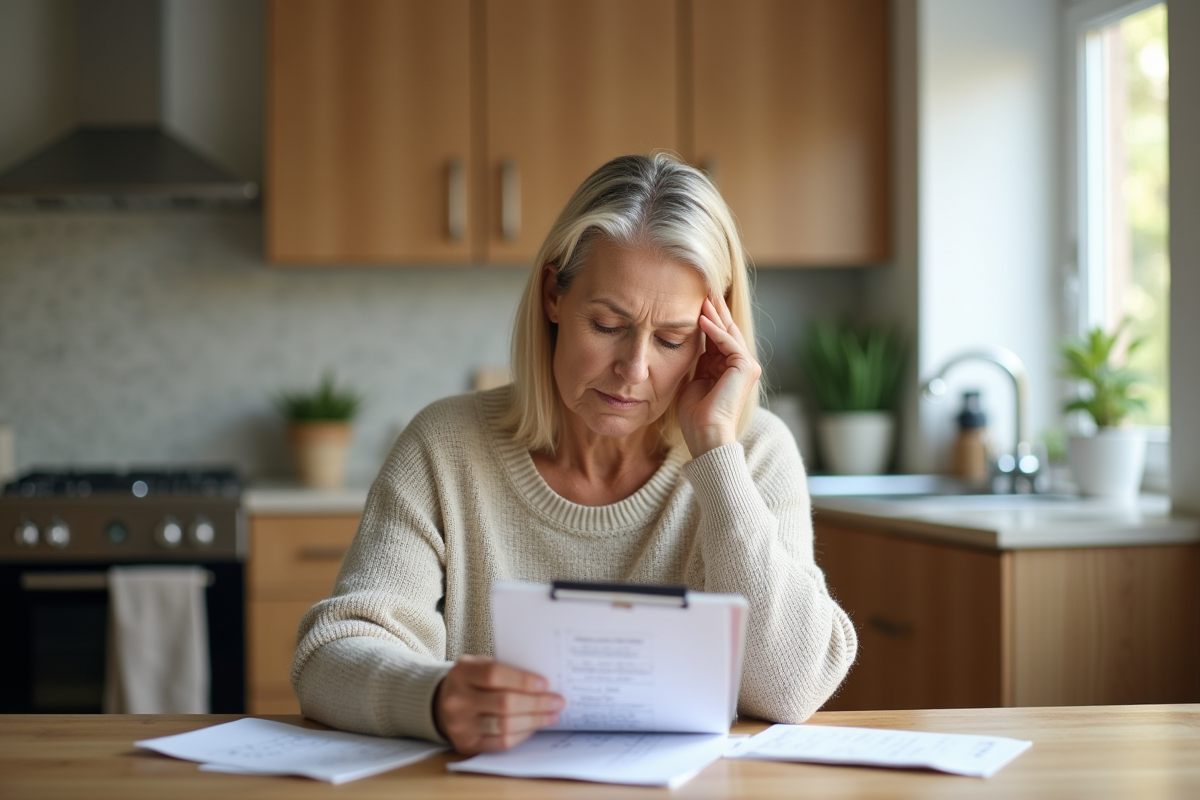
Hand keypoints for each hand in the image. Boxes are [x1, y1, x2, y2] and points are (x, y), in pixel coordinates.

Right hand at [433, 655, 563, 754]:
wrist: (442, 704)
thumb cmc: (472, 681)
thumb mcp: (480, 665)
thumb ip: (505, 669)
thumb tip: (543, 681)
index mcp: (461, 672)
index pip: (495, 675)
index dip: (523, 680)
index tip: (546, 684)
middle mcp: (457, 699)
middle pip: (504, 703)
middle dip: (536, 703)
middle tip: (557, 701)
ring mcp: (460, 725)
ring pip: (505, 726)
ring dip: (534, 721)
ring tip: (551, 714)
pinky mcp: (466, 744)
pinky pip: (501, 743)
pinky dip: (523, 734)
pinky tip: (535, 726)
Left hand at [676, 293, 762, 457]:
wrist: (706, 434)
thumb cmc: (696, 414)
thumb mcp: (694, 378)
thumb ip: (697, 360)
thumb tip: (688, 340)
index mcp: (728, 368)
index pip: (718, 337)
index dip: (706, 320)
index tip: (692, 303)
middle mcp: (741, 365)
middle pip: (726, 330)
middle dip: (714, 311)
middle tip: (702, 290)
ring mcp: (746, 366)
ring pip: (728, 332)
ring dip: (714, 315)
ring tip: (701, 298)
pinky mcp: (745, 367)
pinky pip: (728, 342)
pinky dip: (715, 330)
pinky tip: (701, 319)